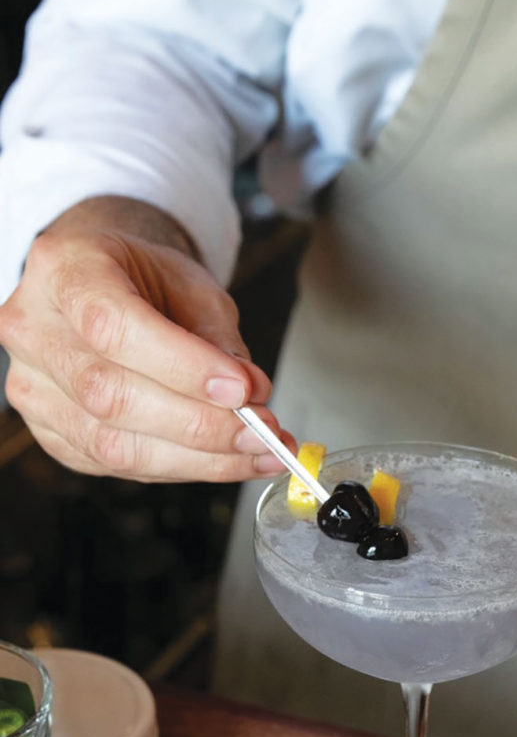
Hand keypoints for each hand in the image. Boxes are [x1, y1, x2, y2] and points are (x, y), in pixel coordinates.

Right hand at [0, 210, 294, 482]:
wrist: (110, 286)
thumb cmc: (146, 279)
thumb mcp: (191, 286)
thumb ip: (219, 338)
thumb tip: (250, 395)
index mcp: (64, 269)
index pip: (114, 327)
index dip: (183, 367)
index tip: (243, 390)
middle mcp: (34, 329)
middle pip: (111, 395)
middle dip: (201, 424)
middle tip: (263, 432)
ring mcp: (34, 387)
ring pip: (113, 444)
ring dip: (199, 459)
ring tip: (257, 453)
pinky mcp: (51, 432)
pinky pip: (116, 466)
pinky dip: (181, 468)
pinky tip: (223, 460)